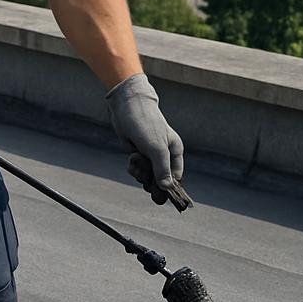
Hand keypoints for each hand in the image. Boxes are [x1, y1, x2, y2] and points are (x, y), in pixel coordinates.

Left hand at [106, 73, 190, 208]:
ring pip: (146, 176)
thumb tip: (167, 188)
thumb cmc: (146, 124)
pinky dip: (133, 166)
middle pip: (159, 181)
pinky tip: (131, 155)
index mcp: (175, 152)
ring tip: (135, 157)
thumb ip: (162, 169)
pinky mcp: (138, 153)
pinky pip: (137, 169)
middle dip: (149, 178)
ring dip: (139, 171)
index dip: (167, 188)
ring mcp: (150, 155)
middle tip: (144, 171)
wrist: (126, 106)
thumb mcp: (156, 148)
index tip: (159, 195)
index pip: (176, 179)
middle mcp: (164, 155)